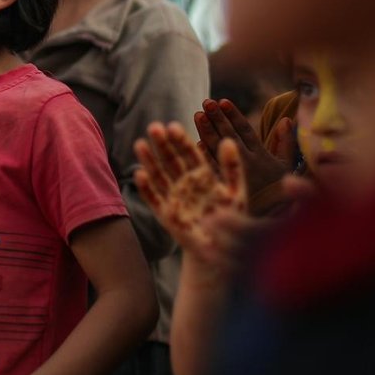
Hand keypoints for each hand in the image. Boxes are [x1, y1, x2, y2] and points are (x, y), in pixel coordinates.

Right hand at [133, 121, 248, 270]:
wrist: (222, 249)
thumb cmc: (231, 218)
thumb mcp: (235, 190)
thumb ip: (233, 167)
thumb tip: (228, 140)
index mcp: (202, 175)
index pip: (189, 153)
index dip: (181, 140)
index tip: (173, 126)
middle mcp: (185, 183)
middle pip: (171, 160)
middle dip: (162, 144)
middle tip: (154, 127)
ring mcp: (174, 197)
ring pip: (158, 175)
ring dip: (149, 160)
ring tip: (140, 144)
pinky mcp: (166, 214)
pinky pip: (154, 199)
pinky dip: (146, 188)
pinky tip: (139, 174)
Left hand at [194, 98, 292, 208]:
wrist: (274, 222)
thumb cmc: (279, 192)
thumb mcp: (286, 167)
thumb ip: (285, 143)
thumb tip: (286, 119)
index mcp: (260, 155)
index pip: (245, 130)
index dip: (233, 115)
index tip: (223, 101)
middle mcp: (246, 162)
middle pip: (228, 136)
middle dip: (217, 118)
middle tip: (206, 102)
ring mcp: (234, 175)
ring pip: (217, 149)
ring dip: (207, 131)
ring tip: (198, 114)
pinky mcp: (225, 189)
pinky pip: (212, 170)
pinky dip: (205, 156)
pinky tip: (195, 143)